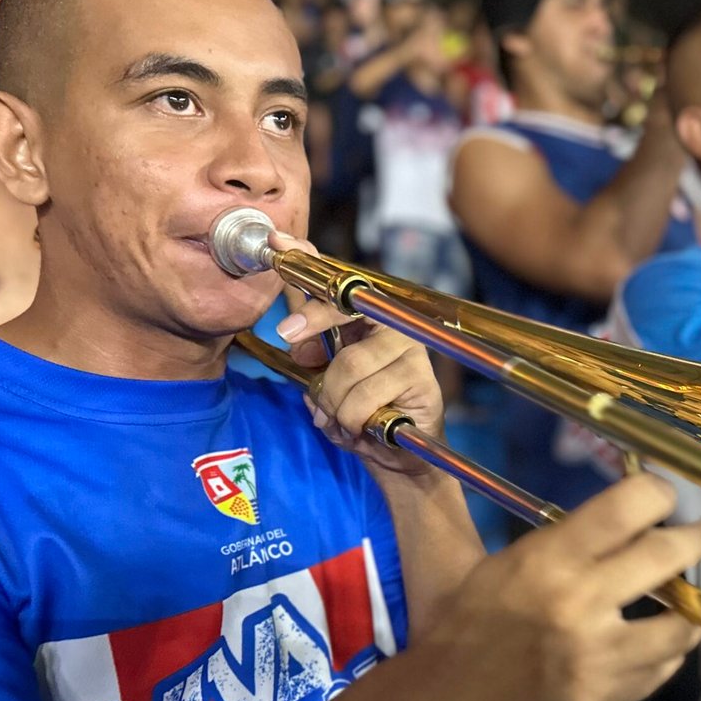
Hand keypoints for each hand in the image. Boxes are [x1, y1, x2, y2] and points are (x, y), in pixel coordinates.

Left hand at [269, 231, 445, 481]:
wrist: (398, 456)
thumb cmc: (363, 412)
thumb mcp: (328, 381)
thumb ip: (314, 354)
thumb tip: (297, 341)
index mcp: (369, 319)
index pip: (339, 282)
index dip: (309, 259)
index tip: (279, 245)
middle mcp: (393, 324)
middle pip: (347, 308)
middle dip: (313, 322)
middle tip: (288, 335)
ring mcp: (410, 349)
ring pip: (349, 365)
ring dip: (334, 401)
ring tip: (340, 418)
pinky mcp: (421, 378)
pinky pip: (365, 396)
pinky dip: (351, 418)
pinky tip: (362, 427)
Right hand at [409, 475, 700, 700]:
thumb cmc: (470, 624)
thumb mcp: (503, 564)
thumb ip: (567, 540)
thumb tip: (633, 512)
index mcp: (547, 562)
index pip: (627, 507)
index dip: (658, 493)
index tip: (667, 495)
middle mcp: (578, 607)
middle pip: (665, 557)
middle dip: (693, 539)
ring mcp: (599, 662)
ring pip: (681, 625)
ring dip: (692, 606)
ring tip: (690, 595)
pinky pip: (662, 669)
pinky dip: (666, 650)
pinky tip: (658, 640)